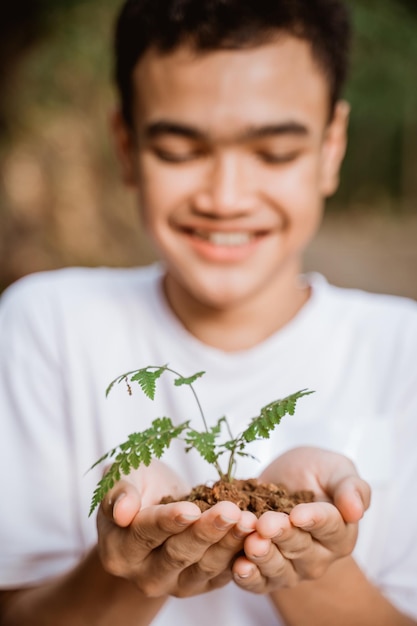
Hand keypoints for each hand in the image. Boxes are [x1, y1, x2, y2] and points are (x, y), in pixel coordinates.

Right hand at [97, 460, 256, 597]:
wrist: (156, 505)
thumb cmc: (138, 486)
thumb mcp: (124, 478)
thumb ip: (120, 492)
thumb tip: (122, 511)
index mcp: (120, 549)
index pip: (146, 534)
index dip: (169, 521)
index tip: (192, 509)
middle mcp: (144, 574)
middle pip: (178, 554)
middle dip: (207, 531)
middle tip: (231, 511)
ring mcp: (174, 584)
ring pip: (204, 567)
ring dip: (229, 543)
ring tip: (248, 520)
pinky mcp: (201, 585)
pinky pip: (222, 574)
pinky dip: (239, 554)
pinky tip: (254, 534)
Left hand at [232, 446, 370, 592]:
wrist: (284, 480)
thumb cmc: (315, 473)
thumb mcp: (336, 469)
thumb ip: (350, 487)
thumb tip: (356, 510)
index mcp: (340, 532)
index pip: (330, 527)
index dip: (313, 520)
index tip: (297, 514)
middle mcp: (318, 556)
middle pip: (301, 548)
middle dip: (282, 535)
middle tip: (266, 524)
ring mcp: (292, 568)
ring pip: (279, 568)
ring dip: (263, 556)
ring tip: (251, 542)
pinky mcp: (266, 574)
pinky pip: (259, 583)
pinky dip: (248, 577)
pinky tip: (239, 567)